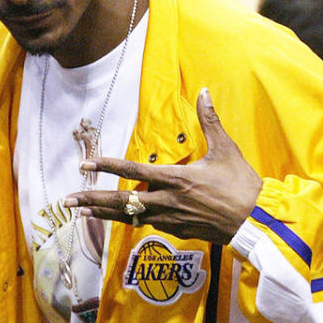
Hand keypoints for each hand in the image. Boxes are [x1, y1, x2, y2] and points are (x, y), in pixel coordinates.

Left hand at [65, 89, 262, 244]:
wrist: (255, 220)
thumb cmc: (241, 184)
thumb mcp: (225, 149)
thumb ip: (210, 120)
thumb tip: (203, 91)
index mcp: (177, 178)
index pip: (133, 171)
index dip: (107, 166)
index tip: (86, 164)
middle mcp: (168, 201)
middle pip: (122, 202)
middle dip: (92, 200)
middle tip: (67, 201)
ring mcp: (171, 219)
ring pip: (130, 216)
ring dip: (105, 213)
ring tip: (83, 212)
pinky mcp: (179, 231)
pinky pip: (148, 224)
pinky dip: (131, 219)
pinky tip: (122, 218)